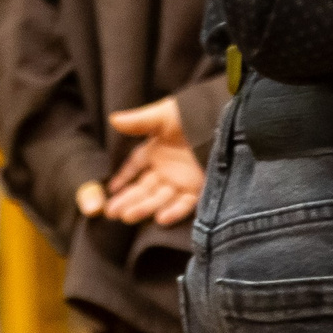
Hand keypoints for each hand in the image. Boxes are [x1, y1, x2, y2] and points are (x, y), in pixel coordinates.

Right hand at [79, 98, 204, 227]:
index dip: (122, 178)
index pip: (135, 166)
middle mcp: (167, 167)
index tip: (109, 191)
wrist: (223, 120)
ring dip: (144, 208)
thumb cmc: (192, 113)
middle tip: (111, 213)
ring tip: (128, 217)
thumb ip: (138, 121)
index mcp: (157, 149)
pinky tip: (160, 219)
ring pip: (159, 198)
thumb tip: (112, 119)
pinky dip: (174, 211)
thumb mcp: (163, 115)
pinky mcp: (199, 187)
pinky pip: (184, 203)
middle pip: (143, 188)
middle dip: (127, 200)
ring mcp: (182, 179)